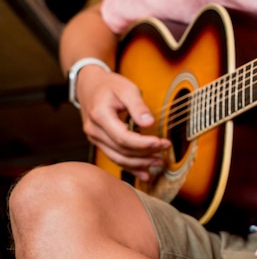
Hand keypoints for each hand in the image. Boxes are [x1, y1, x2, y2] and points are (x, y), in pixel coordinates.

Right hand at [76, 65, 170, 180]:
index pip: (123, 137)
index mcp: (100, 115)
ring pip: (118, 158)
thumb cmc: (109, 85)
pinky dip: (130, 166)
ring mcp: (95, 138)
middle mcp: (94, 130)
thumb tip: (149, 123)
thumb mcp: (127, 88)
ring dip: (139, 163)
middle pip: (121, 150)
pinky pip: (114, 157)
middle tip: (165, 149)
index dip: (143, 143)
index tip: (160, 142)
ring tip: (158, 163)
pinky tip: (143, 173)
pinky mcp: (100, 142)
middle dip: (145, 153)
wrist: (89, 85)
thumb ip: (138, 106)